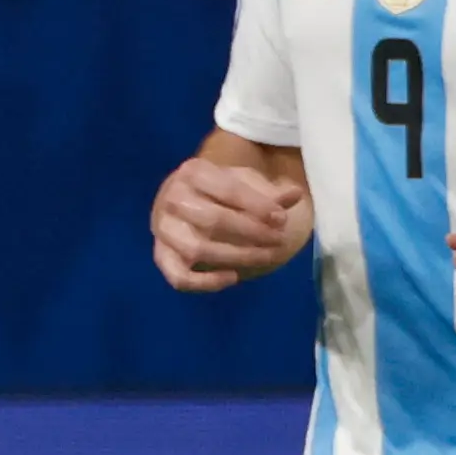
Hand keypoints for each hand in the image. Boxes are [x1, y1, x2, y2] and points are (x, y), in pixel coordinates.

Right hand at [153, 158, 307, 291]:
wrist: (189, 196)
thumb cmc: (221, 190)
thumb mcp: (244, 183)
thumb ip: (269, 193)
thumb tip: (295, 194)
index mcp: (192, 172)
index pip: (227, 190)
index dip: (258, 206)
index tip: (282, 219)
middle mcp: (171, 197)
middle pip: (212, 220)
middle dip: (251, 232)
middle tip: (278, 240)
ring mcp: (162, 227)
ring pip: (196, 249)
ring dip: (236, 256)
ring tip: (265, 257)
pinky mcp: (161, 254)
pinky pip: (178, 276)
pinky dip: (206, 282)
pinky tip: (233, 277)